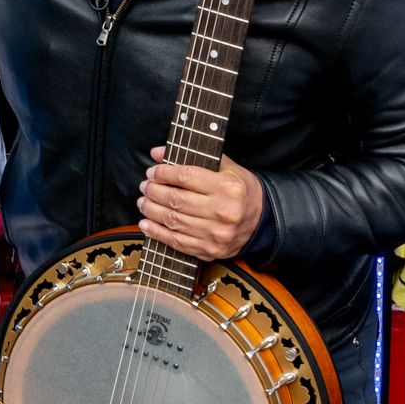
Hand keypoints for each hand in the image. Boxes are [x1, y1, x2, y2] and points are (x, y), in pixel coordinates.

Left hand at [137, 154, 266, 258]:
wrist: (262, 222)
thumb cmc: (240, 191)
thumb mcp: (226, 168)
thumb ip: (194, 157)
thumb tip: (157, 153)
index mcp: (228, 187)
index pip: (187, 176)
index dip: (164, 173)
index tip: (152, 172)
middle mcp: (224, 211)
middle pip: (176, 200)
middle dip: (154, 192)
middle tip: (145, 187)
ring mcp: (216, 234)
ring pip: (173, 221)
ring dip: (151, 211)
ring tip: (143, 202)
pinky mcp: (210, 250)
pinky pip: (177, 242)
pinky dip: (157, 233)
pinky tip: (146, 223)